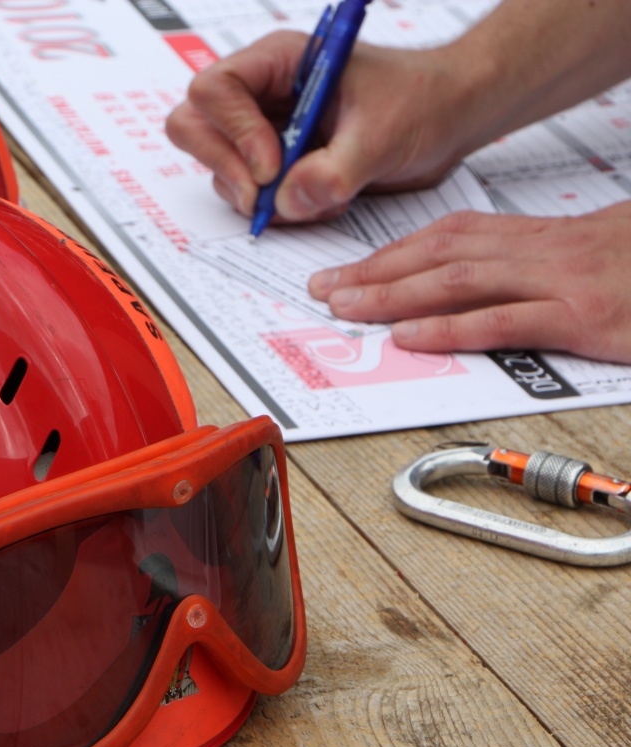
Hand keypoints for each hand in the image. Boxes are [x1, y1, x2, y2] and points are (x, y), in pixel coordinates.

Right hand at [166, 32, 478, 222]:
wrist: (451, 119)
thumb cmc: (424, 101)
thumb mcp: (384, 134)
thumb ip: (335, 170)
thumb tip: (288, 200)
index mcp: (280, 62)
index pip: (216, 89)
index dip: (234, 130)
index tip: (271, 165)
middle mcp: (261, 94)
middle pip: (194, 125)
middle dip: (225, 166)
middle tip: (261, 198)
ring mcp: (263, 131)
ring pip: (217, 166)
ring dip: (254, 196)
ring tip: (312, 198)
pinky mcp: (275, 167)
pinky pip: (247, 194)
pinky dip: (276, 210)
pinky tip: (320, 202)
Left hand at [307, 202, 630, 363]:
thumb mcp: (592, 258)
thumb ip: (537, 271)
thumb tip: (481, 290)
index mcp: (543, 237)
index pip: (452, 236)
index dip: (394, 252)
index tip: (351, 267)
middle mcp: (545, 251)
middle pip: (442, 254)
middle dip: (376, 272)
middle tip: (325, 288)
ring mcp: (564, 281)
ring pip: (460, 281)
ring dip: (395, 295)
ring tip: (348, 309)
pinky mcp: (585, 315)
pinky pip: (504, 320)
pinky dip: (451, 328)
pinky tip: (411, 337)